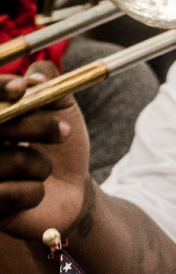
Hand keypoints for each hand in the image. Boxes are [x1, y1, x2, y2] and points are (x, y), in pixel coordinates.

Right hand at [0, 67, 90, 237]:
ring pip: (6, 160)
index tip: (21, 90)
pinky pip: (7, 195)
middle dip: (32, 124)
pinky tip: (34, 194)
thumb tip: (35, 77)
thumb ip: (50, 83)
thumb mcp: (62, 108)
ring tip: (43, 170)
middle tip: (65, 131)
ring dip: (40, 165)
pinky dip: (33, 193)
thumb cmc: (60, 146)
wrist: (71, 192)